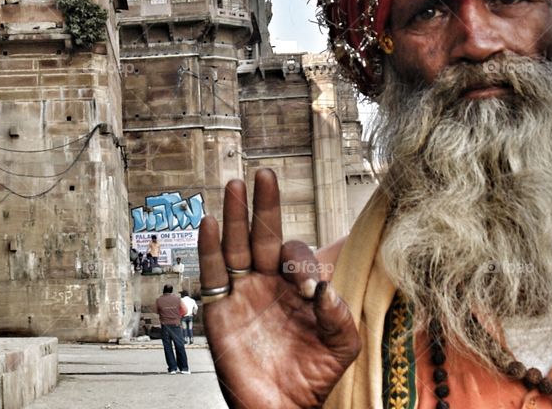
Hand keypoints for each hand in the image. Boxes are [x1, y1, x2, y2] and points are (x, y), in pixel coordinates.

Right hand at [198, 169, 360, 407]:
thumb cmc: (313, 376)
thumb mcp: (341, 345)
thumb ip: (340, 315)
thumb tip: (323, 289)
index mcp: (298, 286)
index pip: (297, 255)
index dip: (301, 262)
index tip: (305, 289)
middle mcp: (269, 283)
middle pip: (264, 235)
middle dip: (265, 205)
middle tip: (266, 174)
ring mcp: (243, 294)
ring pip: (237, 246)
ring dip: (236, 216)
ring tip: (235, 185)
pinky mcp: (220, 311)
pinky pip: (212, 275)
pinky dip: (209, 248)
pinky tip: (211, 223)